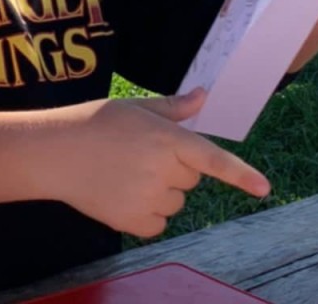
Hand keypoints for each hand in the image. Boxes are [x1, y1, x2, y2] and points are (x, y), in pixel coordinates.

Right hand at [49, 88, 269, 237]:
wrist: (54, 151)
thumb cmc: (93, 123)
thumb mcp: (134, 108)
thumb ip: (173, 108)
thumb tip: (203, 95)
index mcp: (167, 139)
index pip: (212, 158)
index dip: (240, 174)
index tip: (263, 188)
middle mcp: (162, 170)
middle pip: (189, 178)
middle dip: (172, 168)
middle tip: (138, 155)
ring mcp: (148, 198)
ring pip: (174, 202)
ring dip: (160, 192)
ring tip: (124, 174)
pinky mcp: (133, 221)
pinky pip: (157, 223)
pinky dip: (146, 215)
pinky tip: (121, 195)